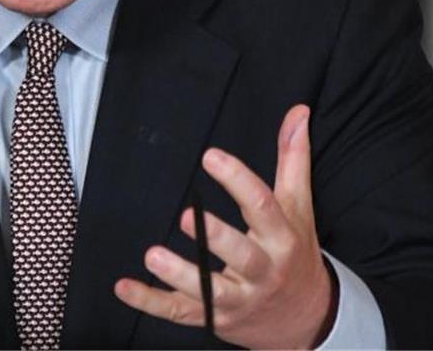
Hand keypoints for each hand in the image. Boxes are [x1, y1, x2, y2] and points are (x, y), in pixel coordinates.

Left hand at [114, 105, 334, 348]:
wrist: (307, 320)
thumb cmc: (296, 253)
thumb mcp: (299, 208)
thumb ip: (293, 159)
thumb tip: (298, 112)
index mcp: (282, 238)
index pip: (263, 207)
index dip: (238, 181)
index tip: (211, 156)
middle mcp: (263, 271)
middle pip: (242, 256)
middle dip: (216, 238)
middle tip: (187, 216)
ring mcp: (239, 299)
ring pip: (210, 291)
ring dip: (180, 275)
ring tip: (153, 255)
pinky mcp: (215, 319)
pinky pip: (181, 312)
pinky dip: (150, 302)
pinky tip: (124, 287)